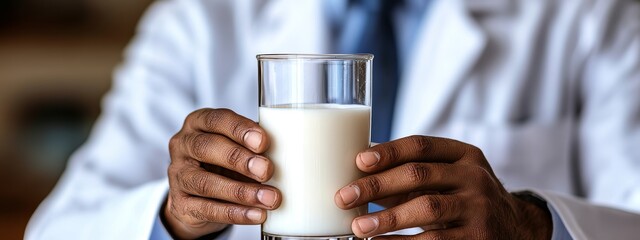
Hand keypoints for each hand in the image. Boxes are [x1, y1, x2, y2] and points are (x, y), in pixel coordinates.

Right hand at [164, 108, 280, 238]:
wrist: (197, 197)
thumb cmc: (223, 163)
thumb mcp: (235, 146)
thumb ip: (254, 145)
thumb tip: (290, 151)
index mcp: (198, 123)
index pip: (216, 120)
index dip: (239, 129)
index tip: (263, 141)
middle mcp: (183, 145)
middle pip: (207, 148)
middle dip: (239, 159)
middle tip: (267, 170)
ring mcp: (178, 175)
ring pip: (206, 182)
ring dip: (241, 191)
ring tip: (270, 198)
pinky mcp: (181, 204)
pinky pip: (207, 209)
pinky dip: (235, 213)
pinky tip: (257, 214)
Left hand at [335, 136, 551, 238]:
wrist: (517, 228)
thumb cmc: (465, 198)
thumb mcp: (450, 177)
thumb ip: (413, 172)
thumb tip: (359, 172)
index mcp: (464, 155)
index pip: (421, 145)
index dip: (388, 151)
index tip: (359, 161)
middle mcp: (474, 177)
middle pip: (418, 174)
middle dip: (376, 186)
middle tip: (344, 197)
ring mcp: (479, 207)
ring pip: (427, 208)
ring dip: (387, 218)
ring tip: (358, 227)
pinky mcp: (478, 238)